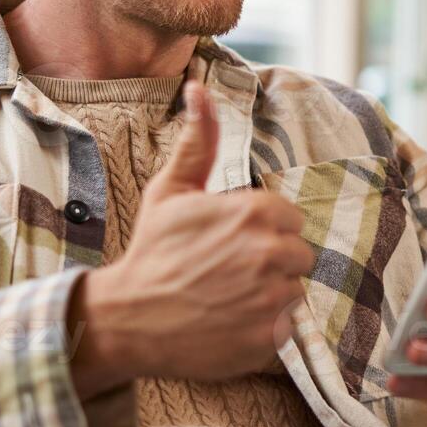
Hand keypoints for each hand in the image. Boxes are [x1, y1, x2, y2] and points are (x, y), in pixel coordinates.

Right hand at [68, 80, 314, 395]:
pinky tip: (230, 322)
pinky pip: (285, 327)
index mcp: (254, 212)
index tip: (231, 243)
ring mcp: (271, 298)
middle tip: (228, 272)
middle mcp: (269, 253)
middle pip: (298, 255)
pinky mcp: (269, 337)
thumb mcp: (171, 190)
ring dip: (269, 296)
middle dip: (271, 262)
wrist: (127, 318)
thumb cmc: (152, 252)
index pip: (290, 219)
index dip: (262, 231)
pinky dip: (263, 328)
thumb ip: (198, 141)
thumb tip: (199, 88)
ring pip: (293, 291)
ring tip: (227, 298)